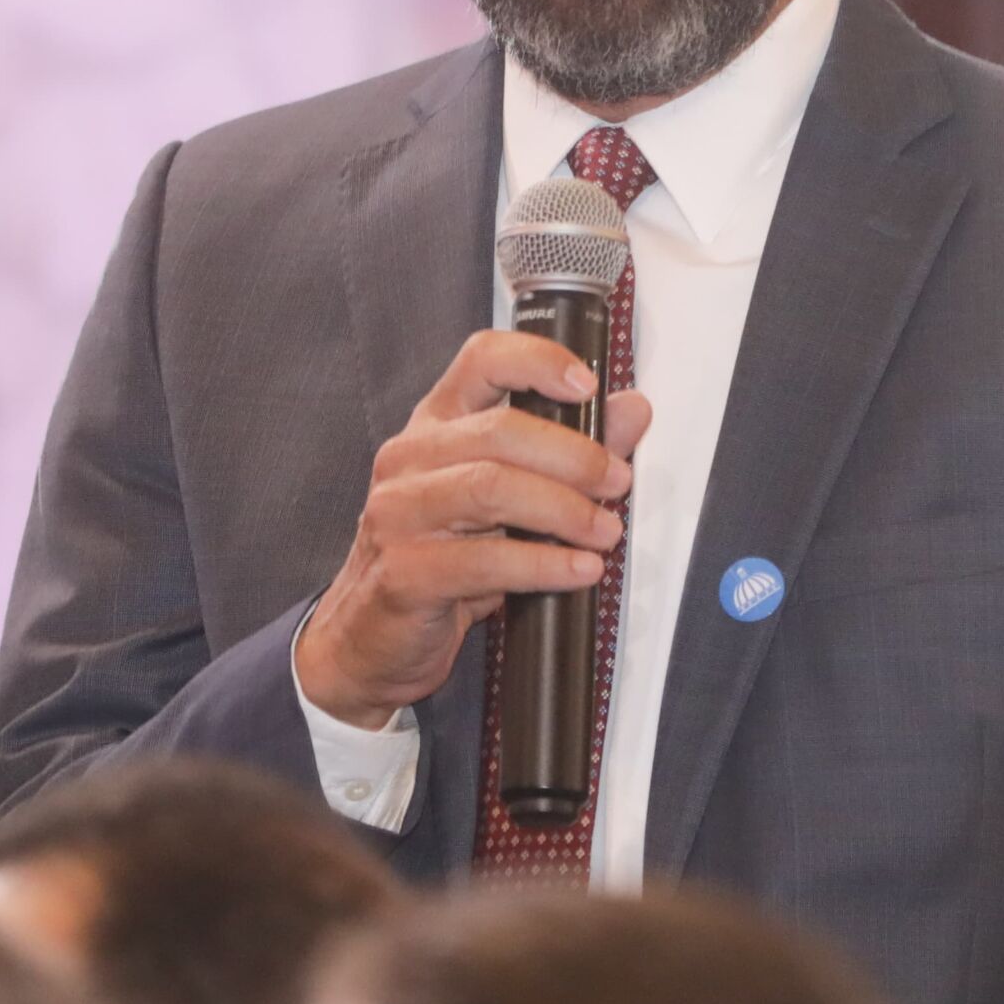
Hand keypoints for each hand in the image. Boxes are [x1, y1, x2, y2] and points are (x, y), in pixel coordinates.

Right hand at [295, 330, 652, 729]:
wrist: (371, 642)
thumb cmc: (442, 560)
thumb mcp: (507, 499)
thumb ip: (569, 449)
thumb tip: (632, 411)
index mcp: (435, 426)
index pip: (481, 361)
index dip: (537, 362)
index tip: (586, 386)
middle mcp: (409, 459)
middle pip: (500, 431)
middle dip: (574, 456)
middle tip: (617, 482)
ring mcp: (398, 514)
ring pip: (492, 488)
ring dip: (564, 510)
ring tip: (604, 532)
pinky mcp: (403, 572)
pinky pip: (485, 560)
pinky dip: (544, 564)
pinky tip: (579, 571)